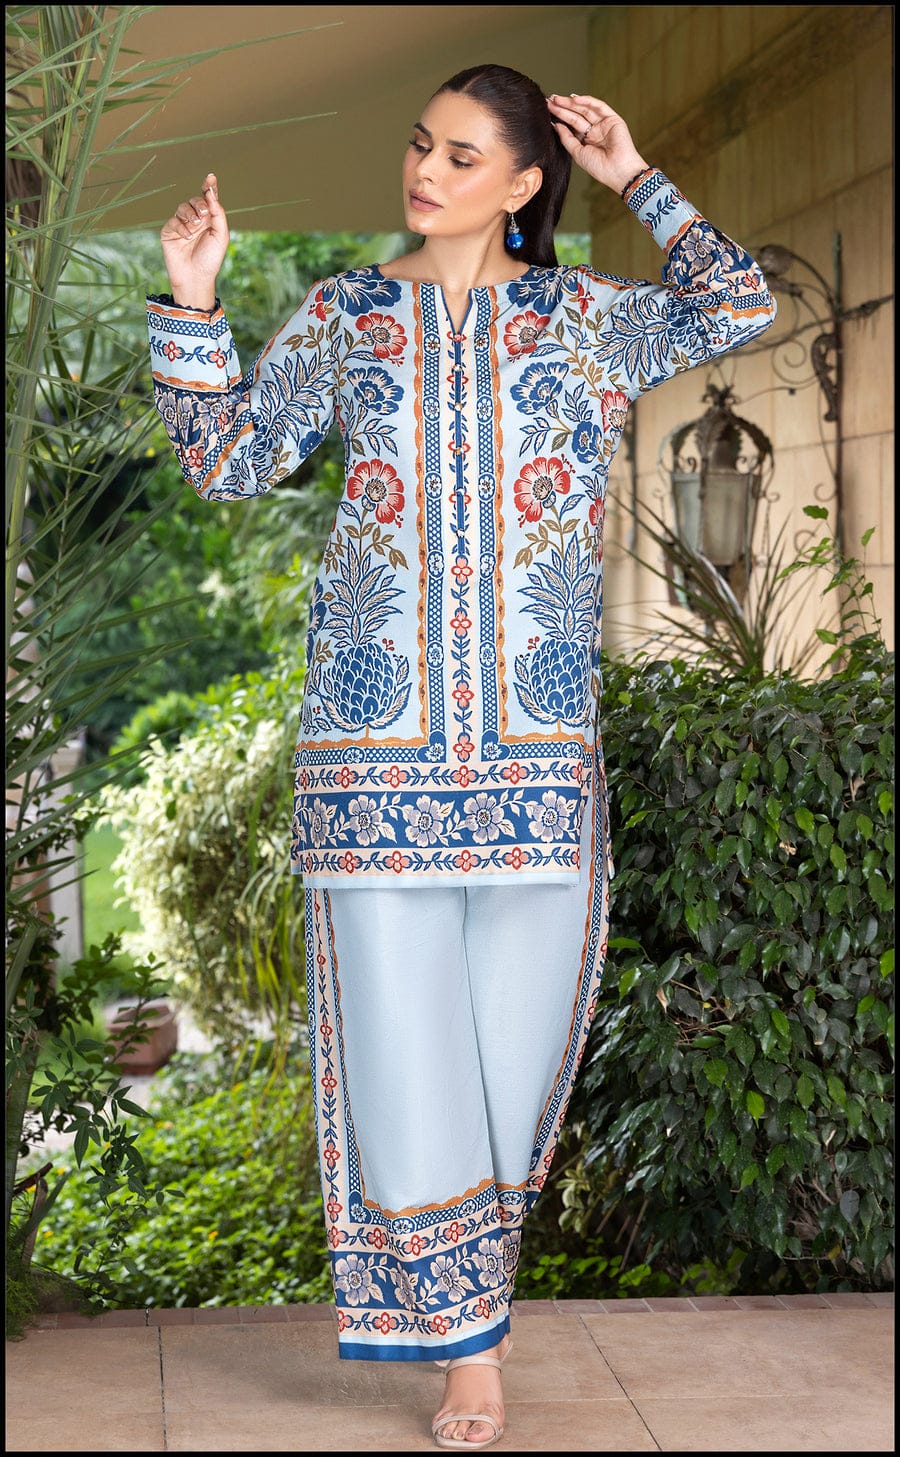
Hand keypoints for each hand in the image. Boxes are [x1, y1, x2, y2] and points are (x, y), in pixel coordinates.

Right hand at [160, 172, 228, 306]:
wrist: (195, 277)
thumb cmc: (210, 259)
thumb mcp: (221, 236)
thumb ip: (218, 213)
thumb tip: (211, 193)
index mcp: (210, 220)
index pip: (208, 198)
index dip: (209, 187)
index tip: (211, 178)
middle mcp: (196, 220)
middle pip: (195, 200)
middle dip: (199, 204)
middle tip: (203, 215)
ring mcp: (182, 225)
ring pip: (183, 207)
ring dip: (190, 214)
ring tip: (195, 226)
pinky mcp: (169, 232)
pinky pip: (173, 221)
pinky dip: (181, 227)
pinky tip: (187, 237)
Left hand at [547, 94, 647, 193]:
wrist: (617, 171)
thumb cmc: (599, 167)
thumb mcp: (577, 152)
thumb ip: (566, 138)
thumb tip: (555, 125)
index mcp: (586, 140)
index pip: (570, 125)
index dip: (559, 117)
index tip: (546, 110)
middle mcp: (594, 131)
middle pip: (576, 115)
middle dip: (563, 108)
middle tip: (549, 101)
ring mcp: (603, 124)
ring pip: (585, 109)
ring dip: (571, 103)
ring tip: (557, 99)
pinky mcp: (612, 119)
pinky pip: (598, 106)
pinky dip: (587, 101)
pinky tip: (574, 99)